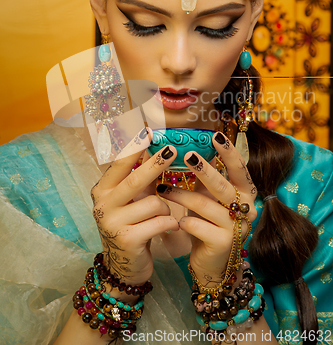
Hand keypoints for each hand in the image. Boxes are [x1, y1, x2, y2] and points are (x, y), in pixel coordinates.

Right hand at [91, 128, 178, 285]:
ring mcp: (113, 223)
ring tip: (163, 217)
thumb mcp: (130, 199)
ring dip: (166, 208)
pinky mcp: (127, 239)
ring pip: (153, 202)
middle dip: (155, 164)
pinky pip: (160, 222)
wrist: (123, 266)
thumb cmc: (131, 224)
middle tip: (171, 151)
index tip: (147, 131)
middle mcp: (103, 204)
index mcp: (103, 190)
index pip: (119, 163)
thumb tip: (152, 144)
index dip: (134, 146)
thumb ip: (137, 175)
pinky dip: (170, 223)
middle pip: (134, 179)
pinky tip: (170, 228)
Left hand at [157, 131, 256, 287]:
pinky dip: (185, 221)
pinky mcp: (223, 243)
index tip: (216, 135)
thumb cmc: (207, 222)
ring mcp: (236, 227)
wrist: (211, 263)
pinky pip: (199, 226)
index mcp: (244, 192)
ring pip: (205, 205)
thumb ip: (202, 177)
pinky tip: (177, 221)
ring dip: (181, 196)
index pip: (239, 168)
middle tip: (188, 155)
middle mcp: (245, 208)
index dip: (229, 152)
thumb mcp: (207, 197)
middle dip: (204, 170)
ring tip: (163, 188)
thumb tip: (186, 146)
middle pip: (223, 185)